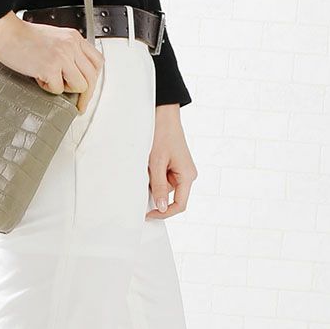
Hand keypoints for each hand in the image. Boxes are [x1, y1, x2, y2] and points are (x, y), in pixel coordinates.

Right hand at [0, 11, 103, 113]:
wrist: (6, 32)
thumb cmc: (22, 36)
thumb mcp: (54, 37)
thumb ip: (67, 51)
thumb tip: (74, 73)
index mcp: (73, 37)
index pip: (97, 62)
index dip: (94, 79)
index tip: (88, 89)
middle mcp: (71, 46)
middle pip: (92, 76)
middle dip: (86, 95)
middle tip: (79, 104)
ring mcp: (62, 57)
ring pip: (80, 85)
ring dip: (66, 89)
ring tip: (51, 81)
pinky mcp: (50, 67)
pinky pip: (58, 89)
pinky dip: (48, 88)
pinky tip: (39, 78)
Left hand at [145, 104, 197, 219]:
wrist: (163, 114)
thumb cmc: (161, 135)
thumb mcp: (156, 162)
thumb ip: (159, 186)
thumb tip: (161, 208)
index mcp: (187, 176)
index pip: (179, 205)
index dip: (163, 213)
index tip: (147, 214)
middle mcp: (187, 175)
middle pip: (170, 195)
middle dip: (154, 190)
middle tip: (142, 179)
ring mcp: (181, 169)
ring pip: (164, 185)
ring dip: (152, 179)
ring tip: (146, 163)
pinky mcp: (174, 163)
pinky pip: (163, 175)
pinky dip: (153, 172)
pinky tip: (148, 161)